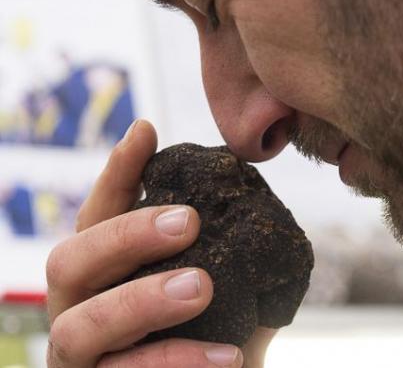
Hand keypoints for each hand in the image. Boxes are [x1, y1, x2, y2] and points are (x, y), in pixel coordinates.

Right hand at [46, 120, 275, 367]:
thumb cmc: (211, 347)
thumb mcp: (225, 300)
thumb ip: (228, 262)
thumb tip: (259, 206)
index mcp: (104, 279)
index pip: (97, 218)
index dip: (116, 174)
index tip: (145, 131)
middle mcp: (79, 312)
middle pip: (71, 262)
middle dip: (126, 235)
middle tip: (188, 221)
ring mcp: (79, 359)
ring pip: (82, 325)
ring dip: (141, 300)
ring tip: (201, 287)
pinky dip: (174, 362)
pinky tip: (228, 357)